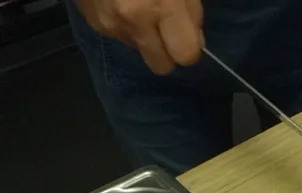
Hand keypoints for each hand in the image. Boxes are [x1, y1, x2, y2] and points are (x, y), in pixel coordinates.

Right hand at [73, 0, 203, 74]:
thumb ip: (192, 9)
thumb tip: (197, 40)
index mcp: (158, 6)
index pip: (185, 55)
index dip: (192, 49)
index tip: (191, 38)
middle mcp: (132, 21)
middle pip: (161, 65)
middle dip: (169, 52)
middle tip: (171, 29)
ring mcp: (108, 22)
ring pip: (139, 49)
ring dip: (146, 35)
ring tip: (143, 3)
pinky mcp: (92, 20)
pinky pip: (119, 35)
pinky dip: (126, 23)